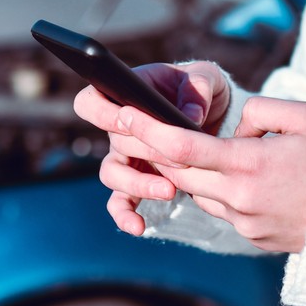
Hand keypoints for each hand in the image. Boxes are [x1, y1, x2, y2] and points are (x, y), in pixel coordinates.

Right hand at [74, 60, 230, 236]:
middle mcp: (120, 128)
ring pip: (112, 176)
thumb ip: (199, 88)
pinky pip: (121, 202)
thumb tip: (191, 115)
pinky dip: (126, 216)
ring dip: (139, 185)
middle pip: (113, 143)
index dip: (104, 113)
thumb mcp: (205, 77)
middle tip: (179, 159)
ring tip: (170, 191)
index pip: (91, 103)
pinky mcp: (138, 179)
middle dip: (145, 152)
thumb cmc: (200, 88)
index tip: (128, 120)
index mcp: (126, 96)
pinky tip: (139, 228)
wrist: (214, 114)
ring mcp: (126, 156)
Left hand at [109, 97, 305, 252]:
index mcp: (250, 164)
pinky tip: (232, 174)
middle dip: (157, 151)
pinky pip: (222, 208)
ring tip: (189, 148)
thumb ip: (261, 111)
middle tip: (138, 127)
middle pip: (180, 174)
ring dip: (189, 172)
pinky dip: (217, 189)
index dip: (149, 131)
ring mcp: (245, 223)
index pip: (183, 147)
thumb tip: (236, 127)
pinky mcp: (253, 237)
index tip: (126, 115)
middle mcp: (240, 198)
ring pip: (199, 193)